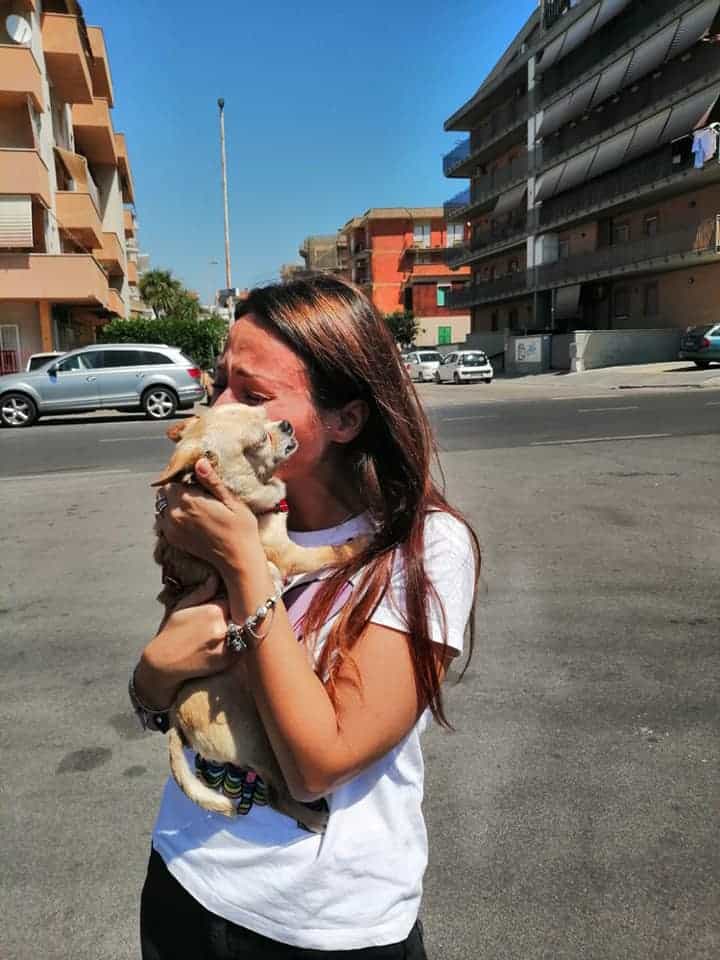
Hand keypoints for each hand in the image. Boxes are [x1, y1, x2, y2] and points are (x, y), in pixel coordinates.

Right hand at [135, 575, 234, 708]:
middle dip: (237, 614)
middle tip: (236, 616)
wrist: (163, 662)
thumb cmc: (171, 632)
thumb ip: (202, 592)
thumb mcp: (183, 607)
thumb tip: (216, 578)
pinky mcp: (228, 661)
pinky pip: (241, 648)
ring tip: (231, 630)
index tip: (230, 602)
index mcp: (213, 611)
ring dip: (241, 629)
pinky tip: (227, 642)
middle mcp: (222, 628)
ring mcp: (226, 646)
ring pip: (244, 631)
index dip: (232, 601)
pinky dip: (238, 644)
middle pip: (241, 616)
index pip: (234, 600)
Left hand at [155, 457, 258, 573]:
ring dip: (172, 503)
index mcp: (190, 501)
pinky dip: (171, 517)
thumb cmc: (240, 529)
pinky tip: (189, 519)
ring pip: (161, 507)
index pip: (172, 480)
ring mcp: (172, 529)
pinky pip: (163, 521)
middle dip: (175, 489)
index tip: (195, 480)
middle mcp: (176, 515)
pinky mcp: (173, 540)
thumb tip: (200, 462)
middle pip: (163, 493)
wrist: (238, 560)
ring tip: (193, 506)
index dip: (183, 477)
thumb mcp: (232, 501)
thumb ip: (212, 481)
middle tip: (195, 491)